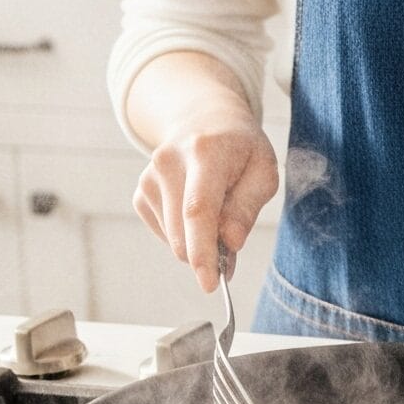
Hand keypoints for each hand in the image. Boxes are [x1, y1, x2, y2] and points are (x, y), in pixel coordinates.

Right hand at [136, 120, 280, 293]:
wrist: (203, 121)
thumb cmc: (239, 148)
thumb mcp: (263, 169)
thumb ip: (247, 207)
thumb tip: (230, 243)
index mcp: (204, 152)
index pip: (198, 209)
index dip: (203, 251)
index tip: (210, 283)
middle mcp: (168, 163)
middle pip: (183, 233)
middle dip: (210, 251)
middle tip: (233, 240)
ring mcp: (149, 179)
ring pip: (174, 240)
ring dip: (199, 241)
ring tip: (217, 210)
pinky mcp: (140, 194)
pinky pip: (165, 235)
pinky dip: (185, 234)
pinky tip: (195, 208)